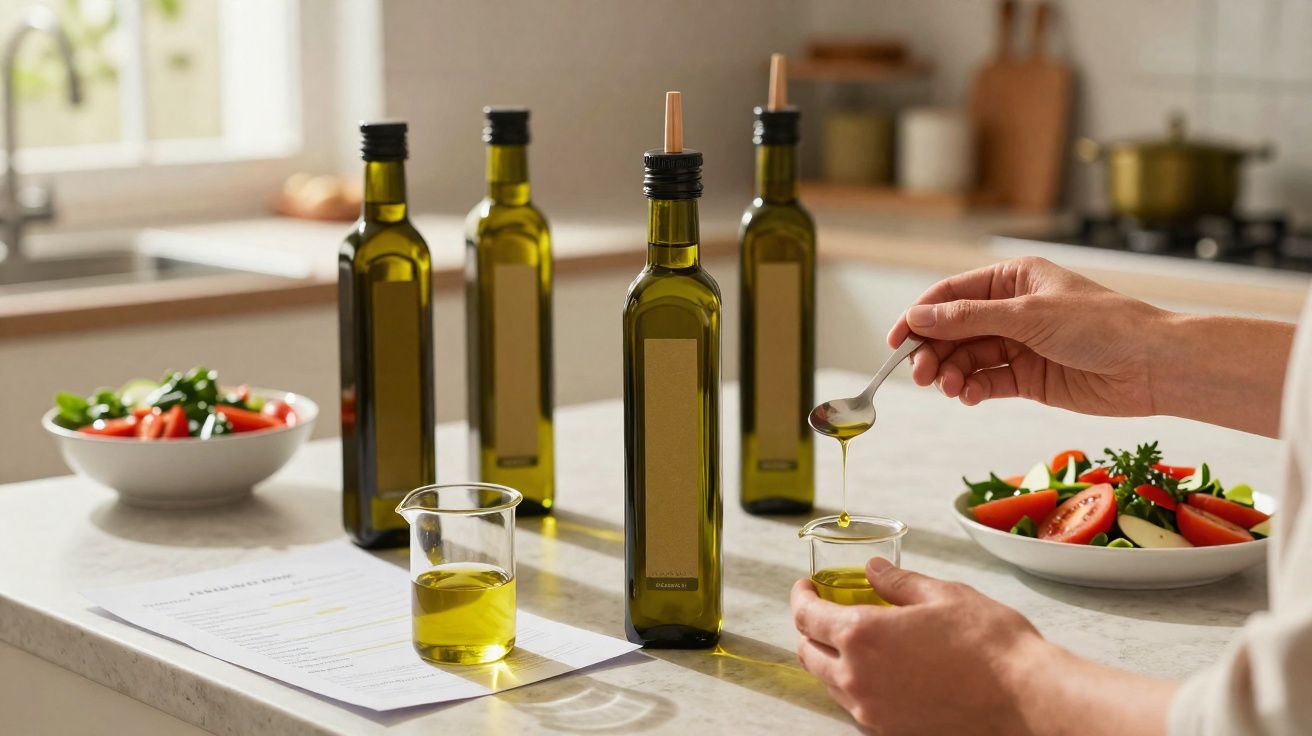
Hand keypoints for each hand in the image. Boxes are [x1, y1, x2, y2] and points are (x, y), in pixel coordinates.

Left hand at [791, 559, 1040, 733]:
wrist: (1023, 697)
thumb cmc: (988, 642)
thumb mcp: (941, 594)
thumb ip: (897, 582)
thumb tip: (873, 569)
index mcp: (861, 635)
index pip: (806, 616)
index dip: (801, 596)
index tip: (807, 586)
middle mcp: (857, 678)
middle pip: (807, 654)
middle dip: (809, 629)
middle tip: (827, 610)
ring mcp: (872, 710)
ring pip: (829, 682)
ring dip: (831, 659)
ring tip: (858, 639)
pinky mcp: (891, 731)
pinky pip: (856, 705)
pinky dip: (856, 684)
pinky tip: (883, 668)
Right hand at [886, 257, 1294, 435]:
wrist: (1151, 366)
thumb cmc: (1100, 325)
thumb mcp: (1027, 315)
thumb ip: (968, 319)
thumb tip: (918, 318)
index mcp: (1013, 279)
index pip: (951, 295)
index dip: (920, 316)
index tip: (897, 341)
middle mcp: (1012, 310)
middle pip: (954, 330)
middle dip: (934, 351)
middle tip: (920, 374)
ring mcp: (1020, 345)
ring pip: (967, 358)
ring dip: (950, 373)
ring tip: (948, 388)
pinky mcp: (1029, 378)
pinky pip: (987, 382)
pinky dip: (972, 389)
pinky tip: (967, 396)